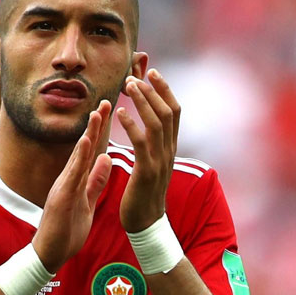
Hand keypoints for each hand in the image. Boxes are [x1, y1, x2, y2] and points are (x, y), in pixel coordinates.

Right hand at [32, 101, 112, 272]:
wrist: (51, 254)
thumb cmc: (67, 230)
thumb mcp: (86, 201)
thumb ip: (95, 181)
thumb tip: (106, 159)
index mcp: (76, 180)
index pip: (91, 151)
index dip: (101, 131)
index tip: (111, 111)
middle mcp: (69, 178)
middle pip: (84, 147)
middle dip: (96, 124)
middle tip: (107, 100)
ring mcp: (63, 186)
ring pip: (78, 156)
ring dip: (88, 134)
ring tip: (98, 113)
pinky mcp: (60, 198)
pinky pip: (72, 175)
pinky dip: (79, 158)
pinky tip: (86, 142)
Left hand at [117, 69, 180, 232]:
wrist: (146, 222)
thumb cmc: (143, 193)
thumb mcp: (152, 164)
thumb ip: (152, 145)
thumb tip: (150, 127)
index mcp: (169, 148)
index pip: (174, 112)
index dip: (165, 90)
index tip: (153, 72)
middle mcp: (169, 151)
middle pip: (168, 112)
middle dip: (153, 90)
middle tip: (137, 74)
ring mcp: (160, 160)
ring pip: (156, 123)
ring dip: (142, 101)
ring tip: (129, 85)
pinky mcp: (147, 171)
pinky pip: (141, 142)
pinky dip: (132, 124)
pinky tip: (121, 112)